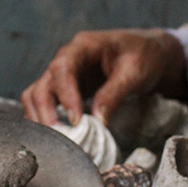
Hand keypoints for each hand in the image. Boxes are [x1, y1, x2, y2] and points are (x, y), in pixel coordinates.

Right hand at [21, 29, 187, 126]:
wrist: (150, 54)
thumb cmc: (144, 56)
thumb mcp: (135, 72)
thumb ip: (115, 93)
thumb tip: (98, 120)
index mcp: (84, 46)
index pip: (62, 67)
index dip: (65, 94)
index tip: (76, 120)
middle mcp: (68, 58)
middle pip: (43, 84)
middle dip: (46, 112)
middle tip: (60, 137)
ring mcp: (65, 75)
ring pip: (37, 94)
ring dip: (41, 117)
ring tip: (55, 140)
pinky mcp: (67, 89)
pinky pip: (45, 103)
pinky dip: (45, 119)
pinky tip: (56, 136)